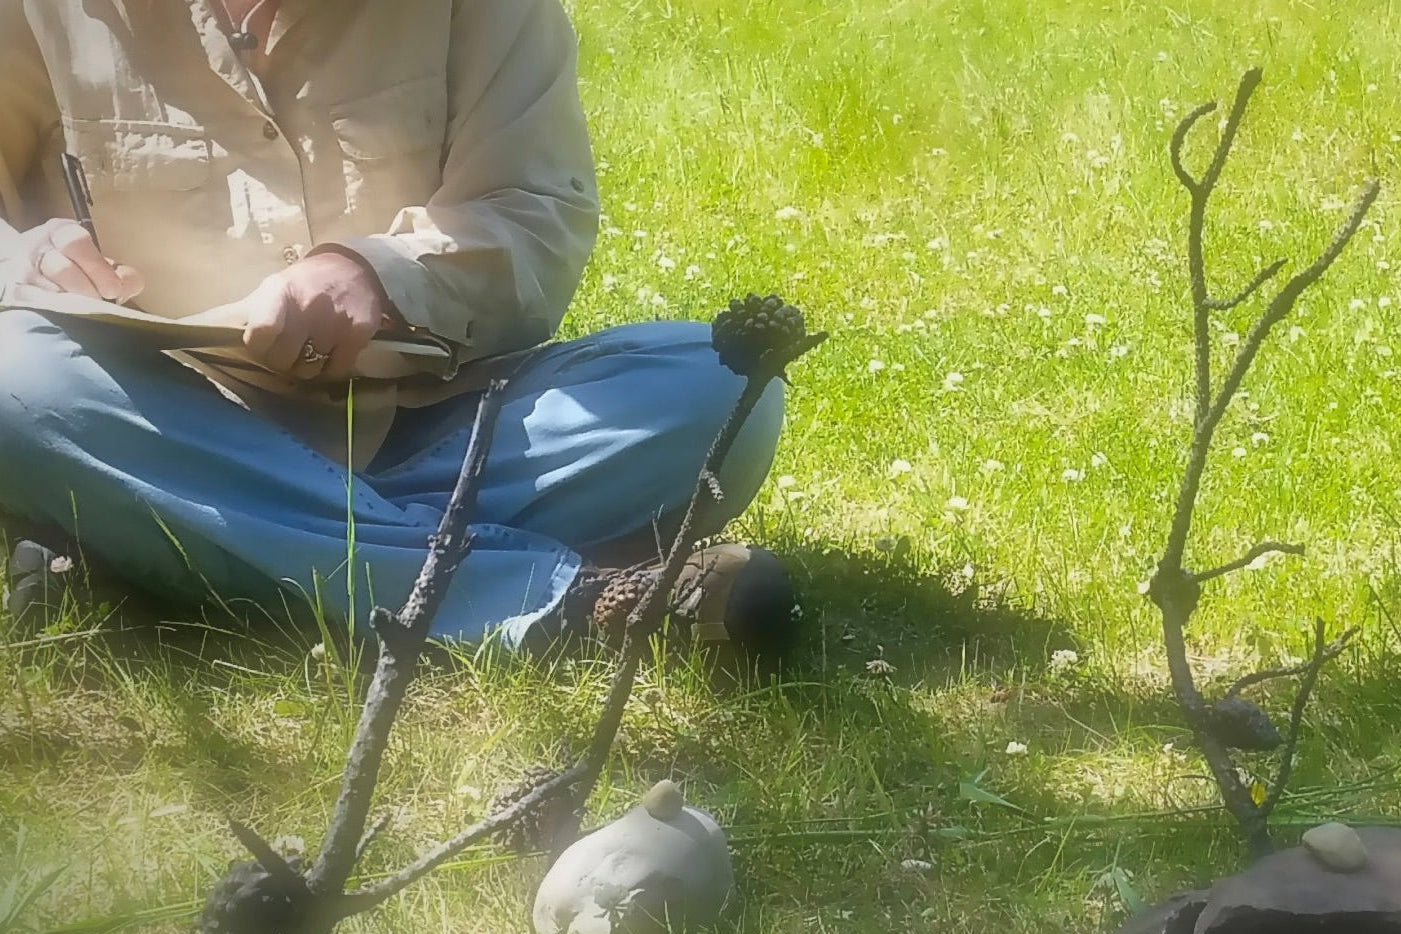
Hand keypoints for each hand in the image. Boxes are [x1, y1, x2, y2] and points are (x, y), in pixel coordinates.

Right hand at [0, 218, 143, 301]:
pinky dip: (55, 313)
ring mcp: (22, 270)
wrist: (26, 268)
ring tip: (85, 312)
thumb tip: (126, 286)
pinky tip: (67, 318)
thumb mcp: (97, 262)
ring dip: (72, 305)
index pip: (76, 242)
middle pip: (62, 269)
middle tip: (100, 304)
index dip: (97, 268)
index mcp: (61, 232)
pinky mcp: (15, 292)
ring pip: (48, 290)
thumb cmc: (73, 266)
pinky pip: (36, 306)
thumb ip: (121, 274)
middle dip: (86, 290)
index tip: (113, 290)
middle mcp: (38, 247)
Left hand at [241, 250, 387, 379]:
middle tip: (291, 350)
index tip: (264, 346)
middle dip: (284, 361)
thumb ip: (249, 311)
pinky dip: (333, 367)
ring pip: (310, 370)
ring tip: (312, 350)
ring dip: (309, 366)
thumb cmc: (306, 282)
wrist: (356, 269)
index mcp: (279, 292)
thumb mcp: (274, 288)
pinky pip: (338, 369)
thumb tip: (202, 326)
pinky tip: (333, 351)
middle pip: (284, 359)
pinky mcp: (359, 333)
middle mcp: (308, 306)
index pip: (260, 333)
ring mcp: (336, 321)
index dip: (259, 348)